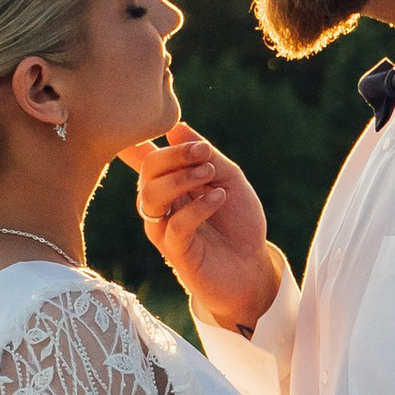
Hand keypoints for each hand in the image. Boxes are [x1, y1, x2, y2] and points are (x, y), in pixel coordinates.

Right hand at [123, 131, 280, 332]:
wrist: (252, 266)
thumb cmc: (238, 221)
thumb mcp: (229, 178)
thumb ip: (205, 155)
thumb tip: (176, 127)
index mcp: (170, 182)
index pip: (144, 156)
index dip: (143, 138)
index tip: (172, 130)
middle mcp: (161, 203)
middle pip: (147, 170)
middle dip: (175, 155)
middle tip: (204, 154)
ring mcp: (164, 227)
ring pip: (151, 197)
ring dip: (181, 179)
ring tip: (210, 174)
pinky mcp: (175, 251)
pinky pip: (174, 225)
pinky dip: (197, 207)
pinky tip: (218, 198)